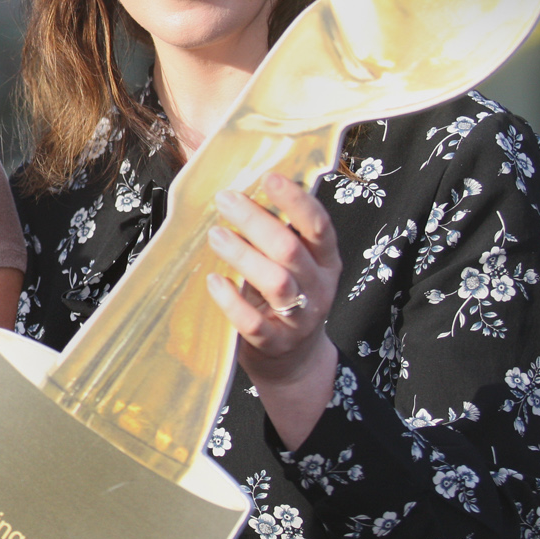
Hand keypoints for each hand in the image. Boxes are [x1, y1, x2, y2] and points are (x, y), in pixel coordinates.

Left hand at [203, 172, 342, 447]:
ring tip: (215, 235)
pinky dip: (232, 301)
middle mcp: (318, 287)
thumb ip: (276, 232)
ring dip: (243, 255)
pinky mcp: (276, 344)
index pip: (318, 225)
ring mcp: (299, 318)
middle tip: (225, 200)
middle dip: (257, 221)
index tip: (269, 178)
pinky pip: (254, 323)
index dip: (296, 200)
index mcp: (325, 260)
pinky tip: (213, 281)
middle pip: (290, 249)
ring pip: (276, 282)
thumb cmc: (283, 298)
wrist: (294, 360)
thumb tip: (241, 188)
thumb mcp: (292, 264)